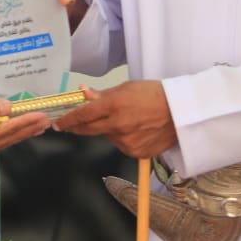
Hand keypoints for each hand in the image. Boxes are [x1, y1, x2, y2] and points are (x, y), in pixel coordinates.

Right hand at [0, 99, 49, 160]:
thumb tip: (6, 107)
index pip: (8, 130)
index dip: (26, 122)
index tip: (41, 116)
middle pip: (8, 139)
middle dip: (28, 130)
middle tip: (44, 122)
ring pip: (2, 142)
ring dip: (18, 134)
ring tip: (33, 128)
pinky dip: (5, 136)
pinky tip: (8, 132)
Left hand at [52, 82, 176, 157]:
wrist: (182, 113)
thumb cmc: (156, 95)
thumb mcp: (127, 88)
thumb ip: (102, 94)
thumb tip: (82, 93)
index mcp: (114, 105)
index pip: (83, 115)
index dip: (68, 120)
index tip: (58, 123)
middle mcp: (118, 126)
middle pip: (88, 130)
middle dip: (77, 127)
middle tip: (72, 125)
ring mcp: (127, 141)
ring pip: (106, 136)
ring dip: (106, 130)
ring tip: (124, 119)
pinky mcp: (136, 152)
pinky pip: (120, 145)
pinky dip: (122, 138)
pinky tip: (134, 129)